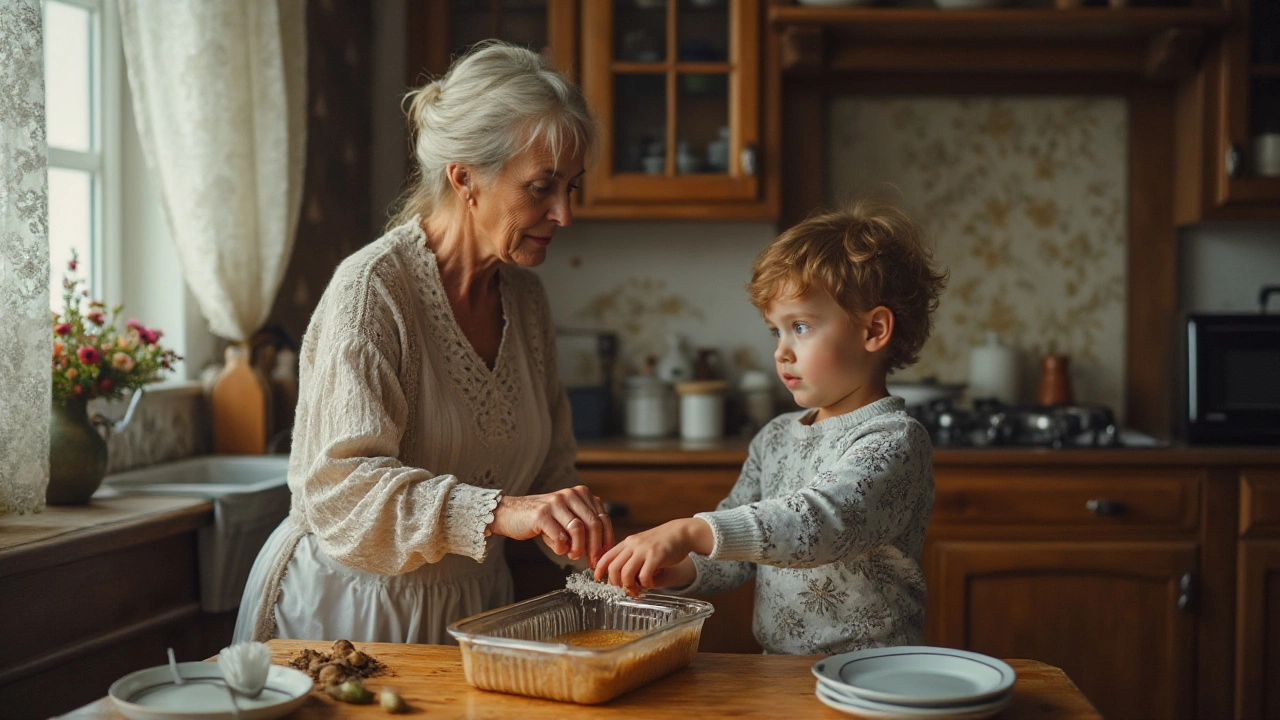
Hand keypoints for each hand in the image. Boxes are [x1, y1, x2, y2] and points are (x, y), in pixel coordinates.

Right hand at [488, 486, 614, 566]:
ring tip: (573, 556)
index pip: (602, 517)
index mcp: (581, 494)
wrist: (511, 513)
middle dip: (596, 547)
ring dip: (578, 548)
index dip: (606, 539)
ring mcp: (556, 502)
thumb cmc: (543, 520)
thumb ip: (584, 529)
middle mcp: (570, 494)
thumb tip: (602, 551)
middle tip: (592, 562)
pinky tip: (558, 549)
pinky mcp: (541, 514)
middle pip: (593, 524)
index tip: (604, 556)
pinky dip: (561, 548)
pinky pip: (559, 536)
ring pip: (578, 529)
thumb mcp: (567, 519)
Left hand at [594, 518, 709, 595]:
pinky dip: (646, 584)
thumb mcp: (643, 545)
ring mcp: (644, 550)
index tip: (598, 579)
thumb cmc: (663, 542)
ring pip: (626, 573)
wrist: (681, 532)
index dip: (599, 569)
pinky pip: (644, 576)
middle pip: (613, 568)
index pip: (606, 556)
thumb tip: (623, 578)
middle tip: (624, 590)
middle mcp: (633, 545)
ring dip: (629, 587)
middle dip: (615, 583)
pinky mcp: (656, 556)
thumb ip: (632, 557)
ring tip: (636, 591)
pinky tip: (651, 583)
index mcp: (627, 542)